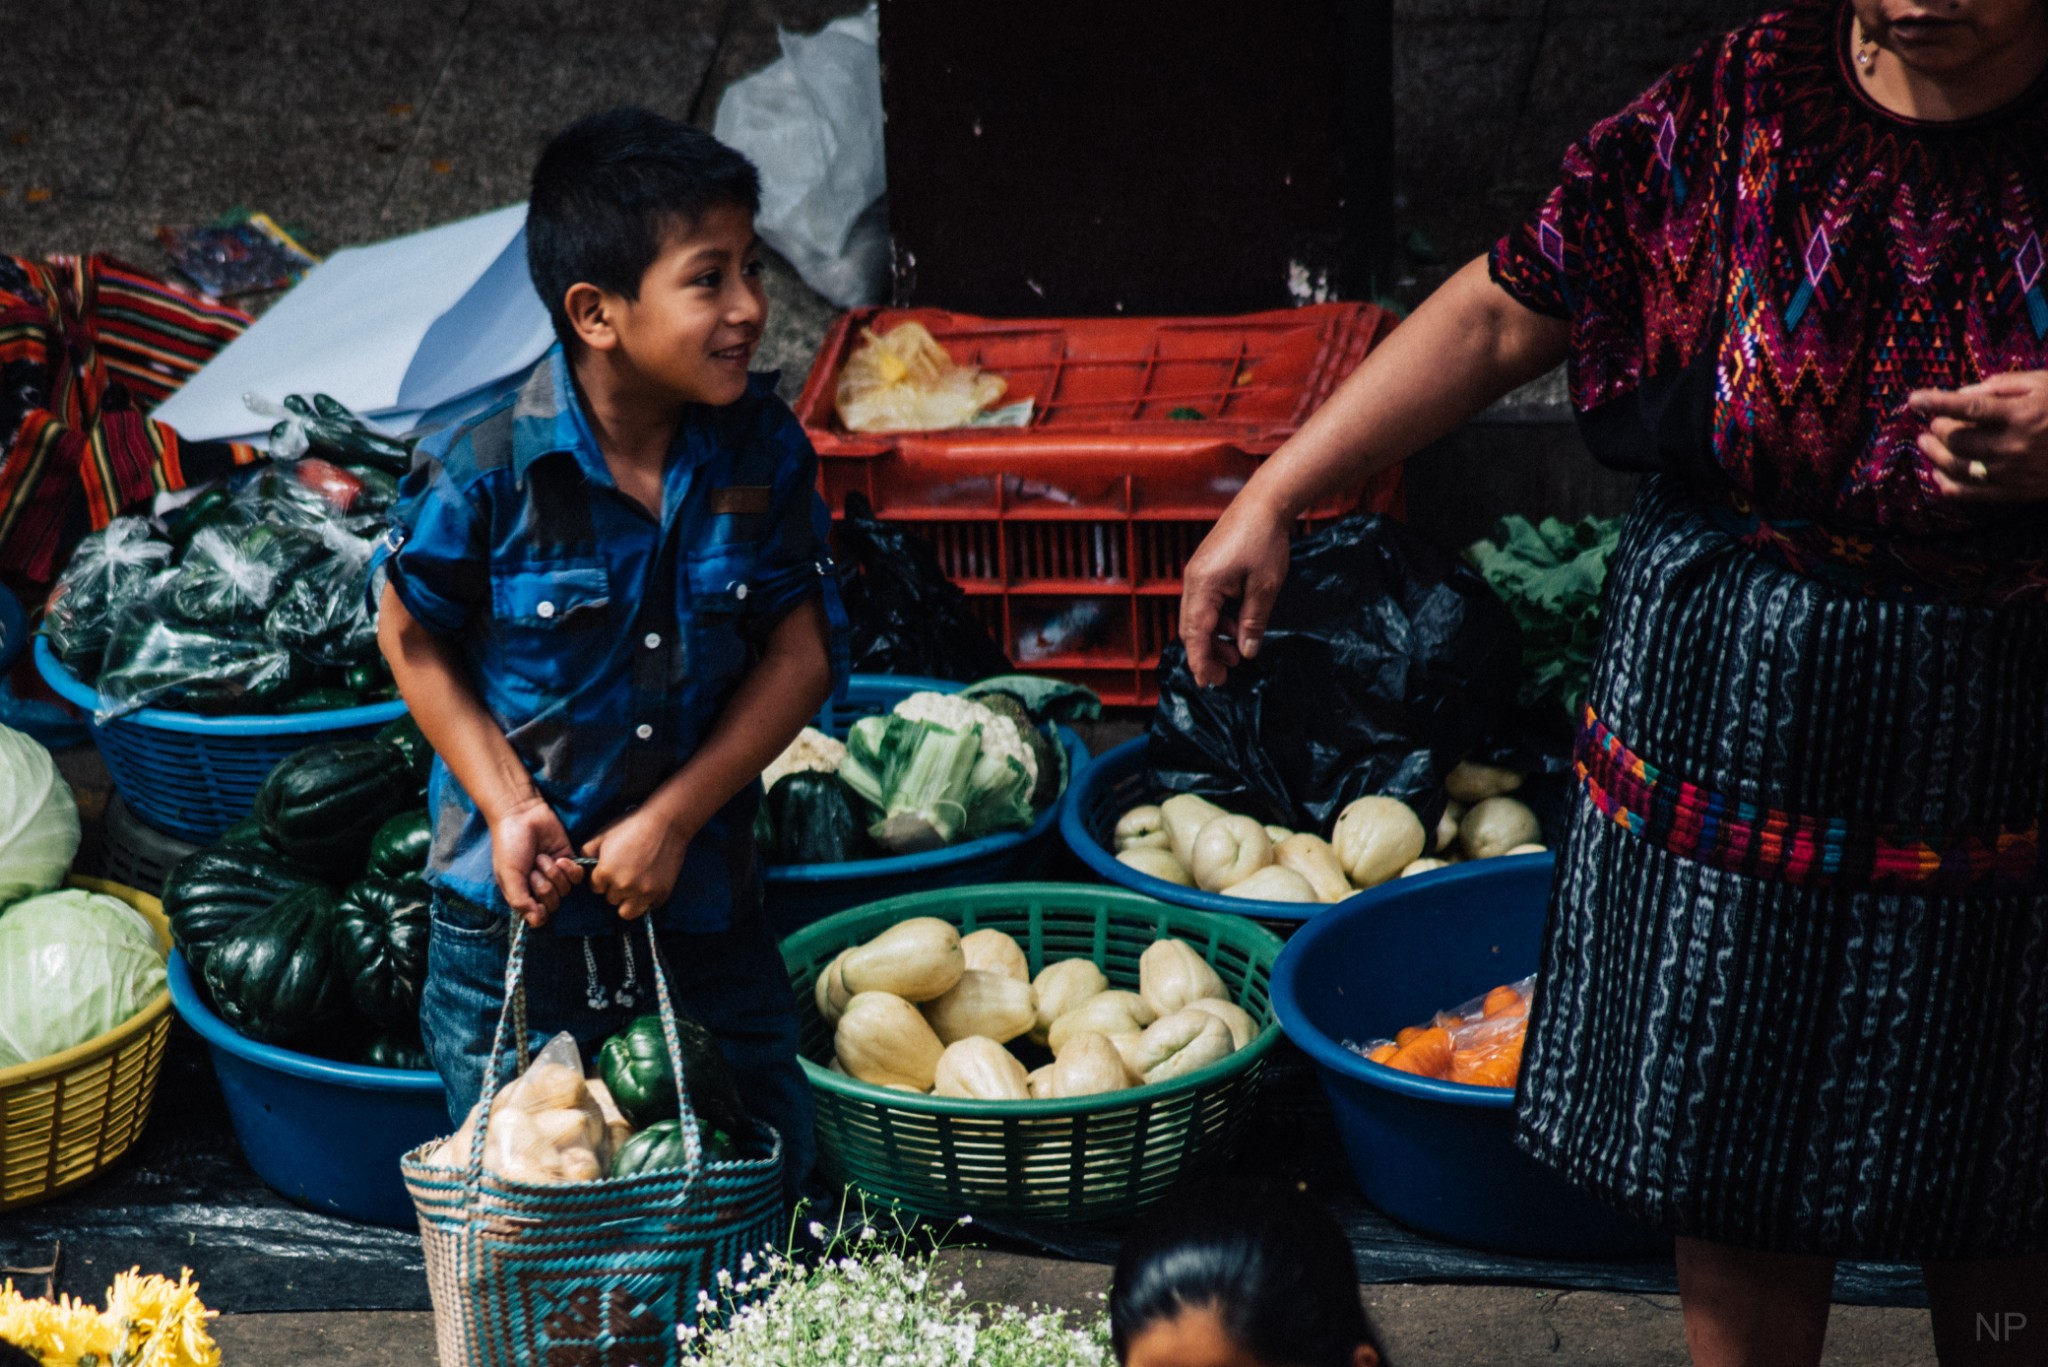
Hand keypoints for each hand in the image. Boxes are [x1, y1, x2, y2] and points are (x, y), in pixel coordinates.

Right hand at [490, 797, 584, 927]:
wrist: (522, 815)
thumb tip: (536, 924)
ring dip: (553, 873)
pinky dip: (570, 869)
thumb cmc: (509, 845)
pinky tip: (560, 858)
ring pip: (565, 890)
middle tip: (533, 867)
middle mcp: (539, 887)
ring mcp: (555, 875)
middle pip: (553, 904)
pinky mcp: (569, 861)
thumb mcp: (508, 876)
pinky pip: (577, 877)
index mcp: (522, 893)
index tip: (530, 891)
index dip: (538, 906)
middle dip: (544, 885)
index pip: (538, 916)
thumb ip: (520, 901)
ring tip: (541, 857)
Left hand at [582, 807, 689, 921]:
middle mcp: (622, 886)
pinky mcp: (660, 894)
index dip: (602, 877)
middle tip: (626, 871)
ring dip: (628, 900)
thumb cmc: (632, 825)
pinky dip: (647, 899)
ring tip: (635, 884)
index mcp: (605, 873)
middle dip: (615, 888)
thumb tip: (581, 866)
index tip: (613, 867)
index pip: (596, 888)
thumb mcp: (602, 834)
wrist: (666, 822)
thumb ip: (586, 853)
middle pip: (611, 899)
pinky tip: (650, 883)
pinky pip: (648, 907)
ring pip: (627, 911)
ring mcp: (643, 892)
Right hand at [1179, 492, 1292, 686]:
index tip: (1211, 683)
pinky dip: (1215, 621)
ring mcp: (1196, 574)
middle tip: (1224, 676)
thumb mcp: (1265, 587)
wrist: (1262, 503)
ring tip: (1236, 653)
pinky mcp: (1204, 570)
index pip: (1196, 634)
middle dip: (1205, 655)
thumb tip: (1247, 652)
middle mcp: (1192, 581)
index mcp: (1203, 586)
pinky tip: (1234, 627)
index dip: (1201, 662)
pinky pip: (1202, 604)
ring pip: (1195, 618)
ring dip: (1212, 638)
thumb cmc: (1264, 540)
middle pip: (1189, 629)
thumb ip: (1253, 622)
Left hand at [1909, 372, 2047, 501]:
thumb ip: (2003, 385)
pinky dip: (1948, 484)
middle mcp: (2013, 445)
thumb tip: (1963, 393)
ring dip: (1934, 455)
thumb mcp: (2045, 383)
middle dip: (1937, 428)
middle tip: (1931, 422)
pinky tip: (1938, 474)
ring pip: (1957, 466)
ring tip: (1926, 443)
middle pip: (1957, 439)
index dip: (1936, 403)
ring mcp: (2012, 472)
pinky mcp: (2014, 492)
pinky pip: (1970, 493)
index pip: (1968, 408)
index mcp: (2022, 415)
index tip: (1913, 399)